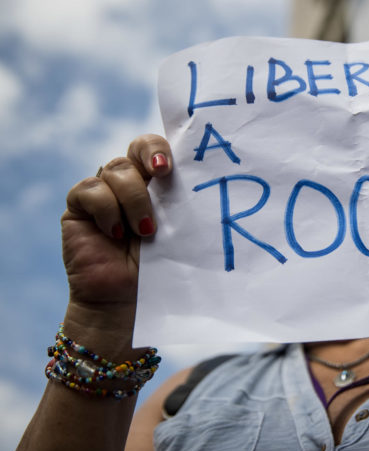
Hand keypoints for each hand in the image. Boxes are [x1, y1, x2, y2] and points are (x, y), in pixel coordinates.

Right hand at [61, 135, 171, 306]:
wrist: (128, 303)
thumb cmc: (163, 268)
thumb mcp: (179, 232)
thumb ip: (184, 205)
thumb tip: (205, 182)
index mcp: (160, 184)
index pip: (161, 149)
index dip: (163, 148)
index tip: (171, 166)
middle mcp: (132, 182)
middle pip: (138, 147)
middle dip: (150, 154)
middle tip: (161, 173)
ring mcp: (105, 192)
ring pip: (117, 169)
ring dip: (134, 199)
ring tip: (145, 232)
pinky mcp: (80, 207)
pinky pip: (90, 190)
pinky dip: (106, 210)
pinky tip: (115, 234)